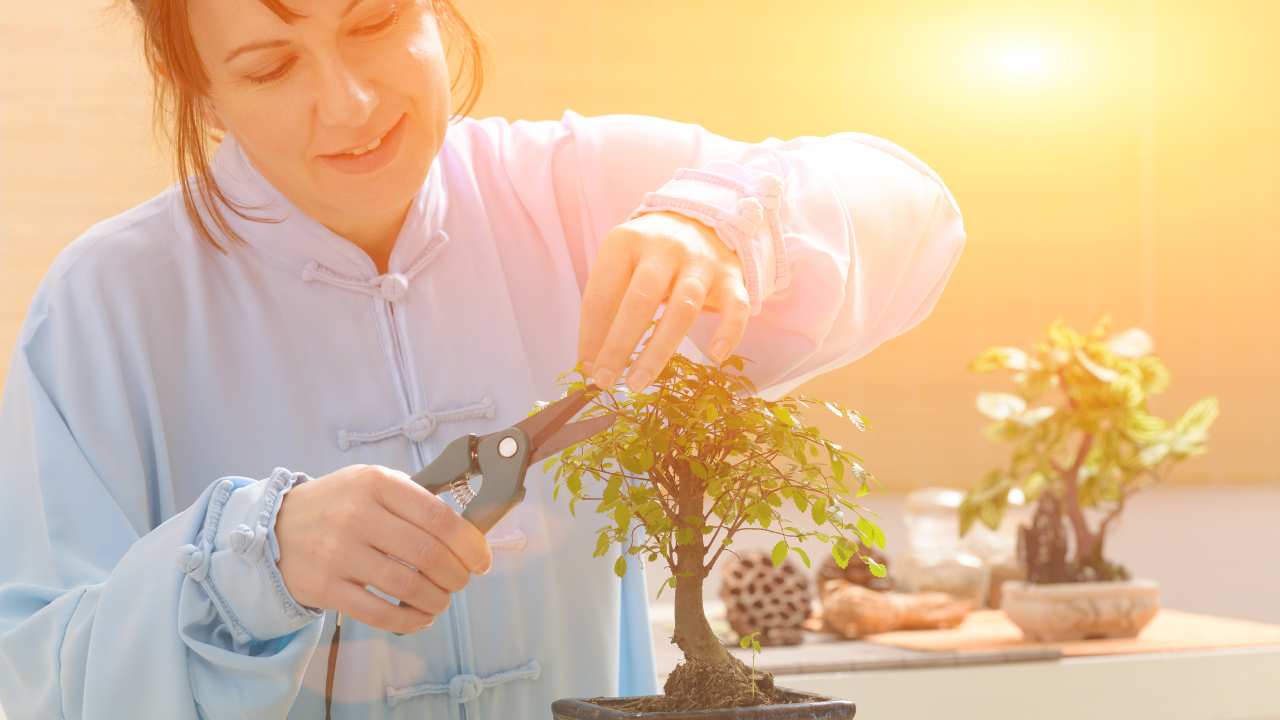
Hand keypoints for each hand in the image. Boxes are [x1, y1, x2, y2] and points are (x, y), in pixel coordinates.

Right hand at [275, 464, 492, 633]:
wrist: (275, 526)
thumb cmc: (338, 504)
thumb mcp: (373, 483)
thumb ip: (415, 499)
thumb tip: (467, 532)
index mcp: (376, 483)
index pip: (438, 517)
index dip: (469, 544)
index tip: (482, 560)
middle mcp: (357, 515)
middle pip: (427, 554)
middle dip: (457, 574)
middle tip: (462, 581)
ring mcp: (338, 553)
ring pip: (407, 586)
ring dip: (436, 599)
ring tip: (442, 599)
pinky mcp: (324, 587)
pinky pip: (378, 613)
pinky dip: (409, 620)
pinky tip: (420, 617)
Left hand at [578, 210, 749, 391]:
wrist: (699, 221)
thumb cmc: (649, 256)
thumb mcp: (621, 266)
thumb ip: (606, 306)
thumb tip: (589, 361)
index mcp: (626, 242)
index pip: (602, 294)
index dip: (591, 335)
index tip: (585, 368)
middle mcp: (664, 249)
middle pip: (641, 300)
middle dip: (618, 345)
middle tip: (604, 381)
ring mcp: (701, 262)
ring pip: (683, 309)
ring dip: (658, 350)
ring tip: (638, 382)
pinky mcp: (731, 277)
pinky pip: (735, 307)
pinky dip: (729, 332)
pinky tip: (716, 357)